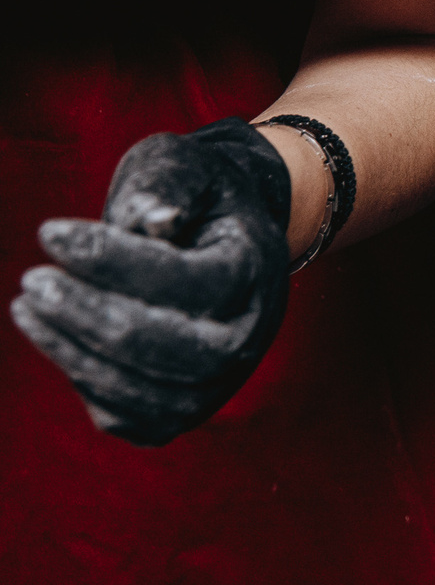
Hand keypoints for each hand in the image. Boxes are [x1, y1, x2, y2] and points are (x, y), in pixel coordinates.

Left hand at [11, 119, 293, 445]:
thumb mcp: (184, 166)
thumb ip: (169, 183)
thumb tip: (151, 220)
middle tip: (33, 280)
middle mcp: (249, 336)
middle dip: (92, 319)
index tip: (49, 231)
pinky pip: (128, 418)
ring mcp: (221, 381)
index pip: (188, 282)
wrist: (221, 237)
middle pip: (175, 350)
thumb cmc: (193, 196)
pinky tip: (59, 337)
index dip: (114, 261)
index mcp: (256, 271)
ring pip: (148, 394)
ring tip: (28, 306)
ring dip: (76, 354)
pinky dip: (86, 383)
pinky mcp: (183, 409)